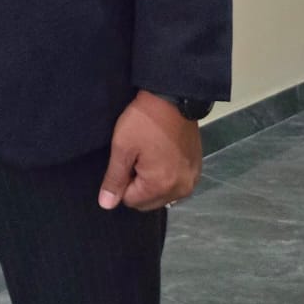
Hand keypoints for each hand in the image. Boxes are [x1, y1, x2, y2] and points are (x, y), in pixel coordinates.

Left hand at [98, 91, 201, 211]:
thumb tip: (106, 205)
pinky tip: (162, 155)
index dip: (122, 181)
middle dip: (138, 184)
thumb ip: (114, 179)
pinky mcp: (196, 170)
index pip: (131, 201)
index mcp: (161, 187)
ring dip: (152, 181)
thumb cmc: (144, 122)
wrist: (173, 98)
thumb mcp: (122, 147)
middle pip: (148, 201)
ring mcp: (192, 180)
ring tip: (149, 154)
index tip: (127, 159)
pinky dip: (166, 175)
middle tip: (137, 157)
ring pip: (162, 194)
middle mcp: (181, 190)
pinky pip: (175, 184)